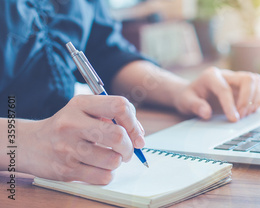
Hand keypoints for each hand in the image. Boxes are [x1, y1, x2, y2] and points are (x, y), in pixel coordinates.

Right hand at [19, 95, 144, 184]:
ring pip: (113, 160)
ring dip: (117, 161)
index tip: (137, 135)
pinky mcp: (66, 170)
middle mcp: (72, 124)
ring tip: (109, 157)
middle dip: (129, 147)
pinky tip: (98, 167)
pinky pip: (103, 176)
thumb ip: (113, 117)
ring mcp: (68, 148)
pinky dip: (107, 174)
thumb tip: (139, 136)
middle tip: (127, 150)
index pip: (119, 106)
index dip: (134, 122)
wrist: (28, 144)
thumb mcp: (84, 111)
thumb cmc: (66, 127)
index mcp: (80, 104)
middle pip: (118, 136)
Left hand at [173, 67, 259, 121]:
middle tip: (240, 116)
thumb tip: (206, 113)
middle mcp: (227, 74)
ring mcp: (237, 80)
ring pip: (256, 82)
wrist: (192, 94)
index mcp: (211, 75)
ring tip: (244, 115)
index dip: (230, 105)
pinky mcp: (243, 87)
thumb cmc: (189, 97)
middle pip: (248, 79)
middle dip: (247, 99)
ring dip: (255, 100)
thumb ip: (195, 106)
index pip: (225, 89)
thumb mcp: (185, 102)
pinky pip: (258, 90)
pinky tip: (248, 112)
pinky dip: (257, 102)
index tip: (233, 119)